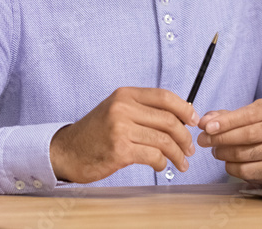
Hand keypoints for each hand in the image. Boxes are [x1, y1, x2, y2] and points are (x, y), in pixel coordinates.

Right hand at [49, 87, 197, 183]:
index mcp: (125, 95)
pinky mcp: (120, 150)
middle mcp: (123, 109)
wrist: (67, 151)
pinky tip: (162, 166)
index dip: (185, 108)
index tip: (194, 120)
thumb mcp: (117, 110)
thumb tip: (182, 113)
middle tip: (190, 148)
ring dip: (177, 153)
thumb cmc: (95, 133)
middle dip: (184, 136)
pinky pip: (153, 155)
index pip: (164, 97)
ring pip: (164, 140)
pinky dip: (162, 163)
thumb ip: (143, 109)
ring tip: (182, 161)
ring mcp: (120, 129)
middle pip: (168, 120)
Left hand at [197, 99, 261, 182]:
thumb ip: (219, 117)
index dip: (226, 122)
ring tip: (215, 150)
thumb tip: (204, 122)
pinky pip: (245, 170)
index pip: (248, 115)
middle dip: (221, 138)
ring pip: (244, 153)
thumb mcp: (237, 117)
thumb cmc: (251, 128)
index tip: (207, 128)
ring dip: (223, 153)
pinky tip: (227, 161)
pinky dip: (230, 166)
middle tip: (203, 140)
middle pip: (247, 134)